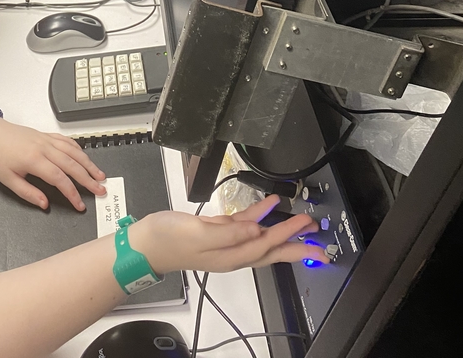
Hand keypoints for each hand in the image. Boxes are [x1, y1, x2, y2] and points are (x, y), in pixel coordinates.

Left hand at [0, 119, 106, 210]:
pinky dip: (78, 149)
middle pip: (72, 165)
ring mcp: (46, 139)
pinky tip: (84, 156)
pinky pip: (66, 141)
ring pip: (73, 151)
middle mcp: (44, 148)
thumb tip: (45, 204)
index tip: (79, 205)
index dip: (72, 193)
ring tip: (100, 175)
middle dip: (88, 179)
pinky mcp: (45, 134)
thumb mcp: (7, 180)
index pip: (60, 179)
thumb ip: (28, 193)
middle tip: (100, 190)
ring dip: (88, 163)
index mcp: (34, 160)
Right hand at [132, 196, 327, 276]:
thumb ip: (229, 232)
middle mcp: (233, 252)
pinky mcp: (217, 231)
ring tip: (301, 222)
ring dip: (282, 229)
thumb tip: (257, 230)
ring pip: (262, 237)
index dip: (288, 235)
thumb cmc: (168, 239)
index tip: (306, 227)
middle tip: (317, 240)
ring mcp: (226, 242)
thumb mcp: (198, 234)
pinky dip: (259, 215)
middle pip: (271, 249)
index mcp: (230, 256)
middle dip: (295, 243)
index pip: (267, 245)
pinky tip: (268, 206)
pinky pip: (245, 224)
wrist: (145, 242)